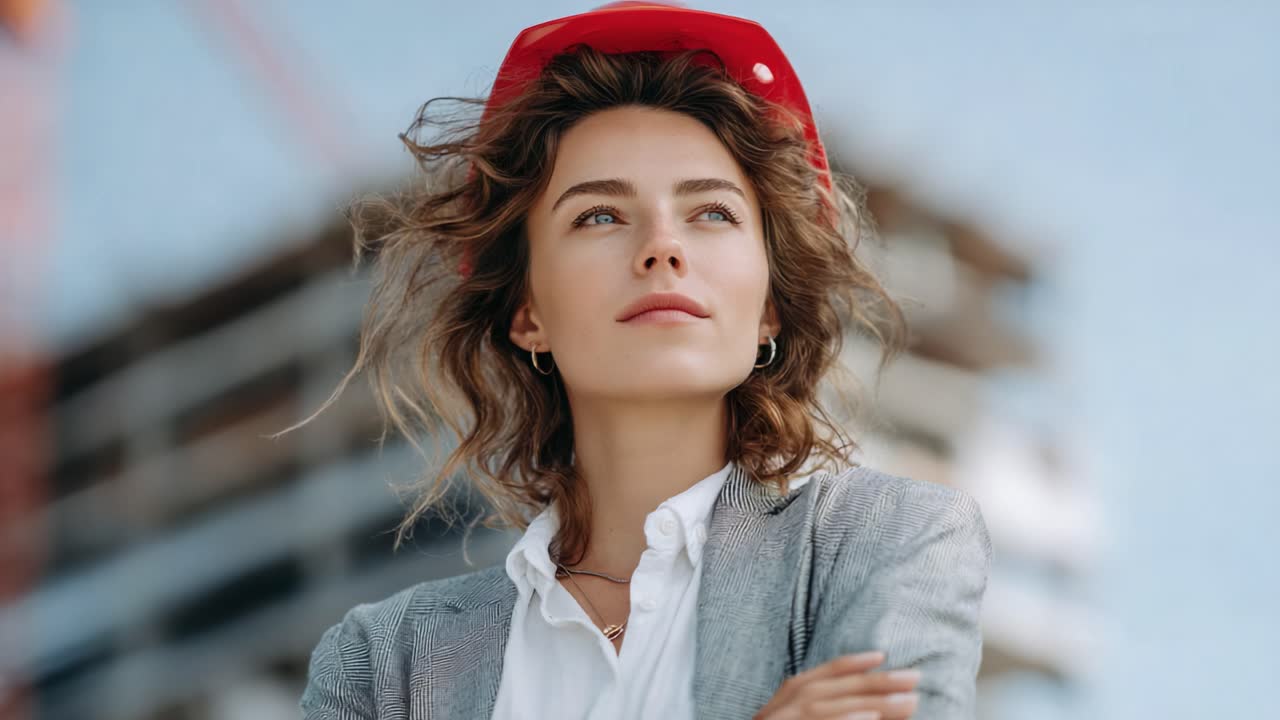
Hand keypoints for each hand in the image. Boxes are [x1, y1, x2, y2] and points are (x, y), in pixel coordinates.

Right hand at [751, 651, 920, 719]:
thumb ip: (822, 705)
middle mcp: (782, 707)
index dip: (852, 663)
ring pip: (830, 707)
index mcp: (785, 698)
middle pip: (834, 688)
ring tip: (907, 702)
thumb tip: (867, 705)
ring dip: (871, 703)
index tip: (882, 655)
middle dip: (876, 682)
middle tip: (914, 678)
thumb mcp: (791, 716)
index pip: (822, 673)